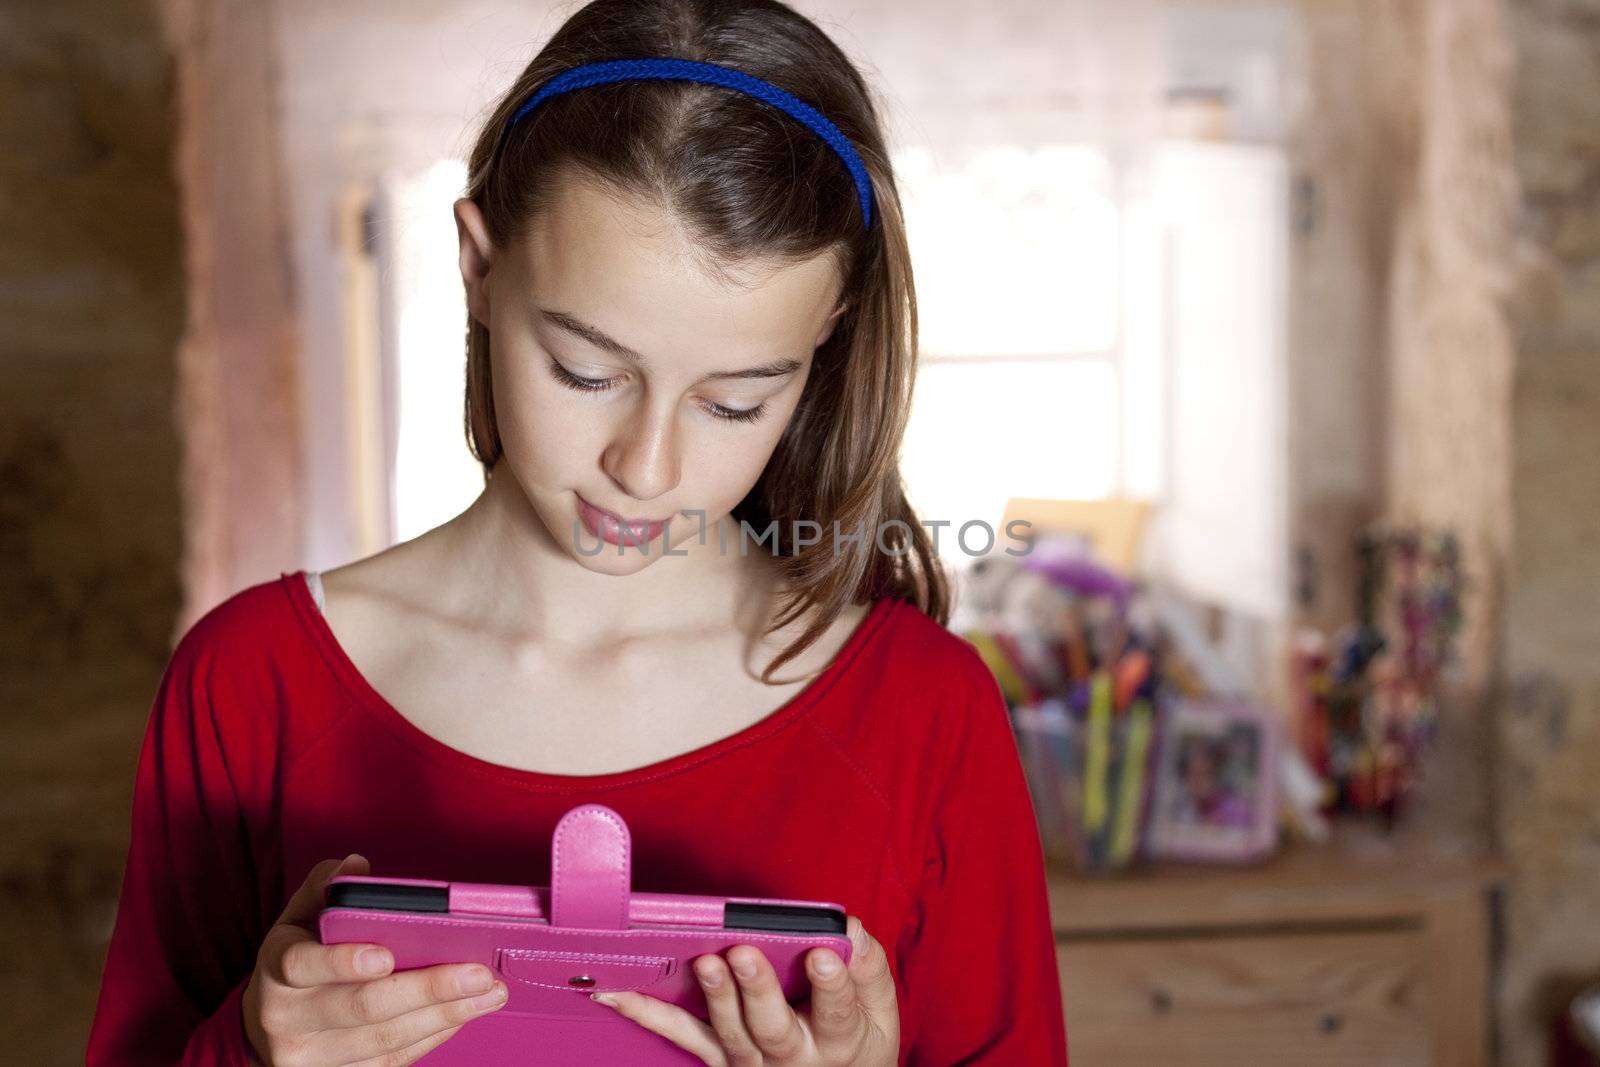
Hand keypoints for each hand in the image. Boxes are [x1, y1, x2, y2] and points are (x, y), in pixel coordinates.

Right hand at [242, 854, 509, 1065]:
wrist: (269, 1024)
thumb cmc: (299, 957)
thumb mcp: (300, 917)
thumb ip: (327, 888)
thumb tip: (357, 866)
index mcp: (277, 968)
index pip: (302, 964)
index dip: (343, 961)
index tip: (386, 956)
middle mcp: (286, 1018)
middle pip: (362, 1007)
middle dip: (427, 989)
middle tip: (477, 973)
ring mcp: (310, 1057)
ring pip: (385, 1039)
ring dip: (445, 1015)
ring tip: (489, 993)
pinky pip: (393, 1061)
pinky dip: (434, 1036)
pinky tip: (464, 1013)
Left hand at [592, 914, 899, 1065]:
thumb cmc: (857, 1043)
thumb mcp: (880, 1013)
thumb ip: (867, 970)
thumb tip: (849, 928)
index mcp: (840, 1040)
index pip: (837, 1011)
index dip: (831, 984)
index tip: (822, 955)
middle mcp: (792, 1057)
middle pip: (772, 1028)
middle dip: (756, 990)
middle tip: (743, 953)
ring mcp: (751, 1063)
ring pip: (728, 1034)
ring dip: (714, 997)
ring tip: (703, 962)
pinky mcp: (720, 1059)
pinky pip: (683, 1035)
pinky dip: (647, 1014)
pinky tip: (616, 993)